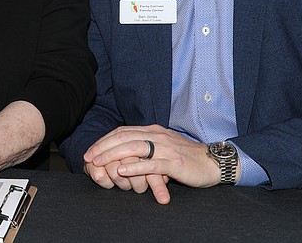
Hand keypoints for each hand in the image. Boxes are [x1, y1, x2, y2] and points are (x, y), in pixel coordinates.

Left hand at [84, 124, 220, 203]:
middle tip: (88, 157)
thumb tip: (126, 152)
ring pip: (134, 147)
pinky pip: (151, 164)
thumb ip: (147, 146)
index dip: (105, 140)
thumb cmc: (187, 158)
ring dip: (113, 155)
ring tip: (99, 162)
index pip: (123, 131)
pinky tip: (122, 170)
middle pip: (124, 137)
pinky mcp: (174, 162)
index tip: (91, 150)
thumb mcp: (164, 147)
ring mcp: (166, 148)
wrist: (213, 162)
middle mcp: (157, 136)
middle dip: (103, 147)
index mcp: (153, 131)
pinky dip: (134, 166)